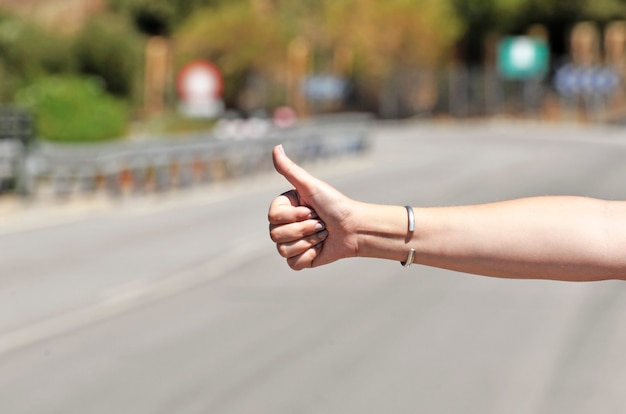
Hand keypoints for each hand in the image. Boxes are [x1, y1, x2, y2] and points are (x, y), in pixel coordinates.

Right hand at [268, 145, 358, 269]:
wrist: (355, 228)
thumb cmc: (335, 204)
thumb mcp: (311, 186)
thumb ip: (290, 169)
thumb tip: (276, 147)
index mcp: (284, 208)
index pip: (273, 217)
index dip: (294, 216)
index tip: (311, 210)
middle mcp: (285, 225)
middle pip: (275, 235)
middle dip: (304, 229)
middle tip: (320, 223)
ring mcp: (291, 243)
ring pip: (283, 250)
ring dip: (309, 241)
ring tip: (323, 234)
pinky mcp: (300, 260)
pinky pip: (293, 264)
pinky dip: (309, 256)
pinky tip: (320, 248)